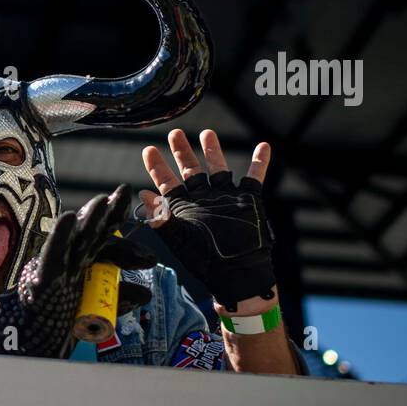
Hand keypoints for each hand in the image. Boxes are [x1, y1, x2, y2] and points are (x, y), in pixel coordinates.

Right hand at [0, 184, 153, 359]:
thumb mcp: (92, 309)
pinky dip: (59, 238)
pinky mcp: (40, 280)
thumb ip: (115, 299)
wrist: (26, 348)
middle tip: (125, 192)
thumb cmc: (56, 324)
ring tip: (103, 200)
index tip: (150, 259)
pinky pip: (50, 256)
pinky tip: (68, 219)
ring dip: (88, 218)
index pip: (106, 248)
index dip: (127, 247)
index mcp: (80, 266)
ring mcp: (53, 269)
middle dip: (108, 214)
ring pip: (73, 239)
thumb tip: (145, 294)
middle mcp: (67, 263)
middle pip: (91, 233)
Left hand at [138, 129, 275, 312]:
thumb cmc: (205, 261)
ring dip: (213, 151)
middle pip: (190, 170)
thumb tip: (143, 195)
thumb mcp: (179, 239)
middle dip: (182, 152)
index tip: (148, 149)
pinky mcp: (247, 200)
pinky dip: (259, 162)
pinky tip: (263, 146)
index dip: (157, 167)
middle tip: (175, 133)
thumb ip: (161, 218)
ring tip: (207, 133)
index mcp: (184, 207)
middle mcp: (203, 198)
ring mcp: (225, 197)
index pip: (166, 182)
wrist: (236, 272)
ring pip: (219, 168)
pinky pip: (255, 177)